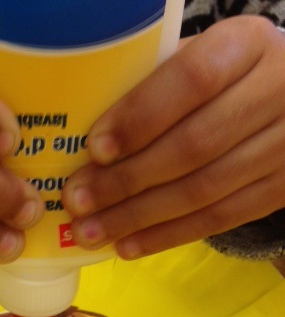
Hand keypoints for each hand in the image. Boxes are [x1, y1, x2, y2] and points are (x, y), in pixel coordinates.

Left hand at [62, 16, 284, 258]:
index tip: (95, 149)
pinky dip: (167, 236)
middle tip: (78, 202)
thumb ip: (150, 91)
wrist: (282, 99)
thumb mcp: (191, 63)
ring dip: (138, 217)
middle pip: (193, 145)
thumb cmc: (217, 81)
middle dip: (126, 180)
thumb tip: (86, 147)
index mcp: (244, 46)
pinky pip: (220, 219)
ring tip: (91, 232)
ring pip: (203, 190)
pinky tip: (127, 246)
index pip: (192, 80)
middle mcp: (276, 90)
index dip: (140, 117)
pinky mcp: (283, 188)